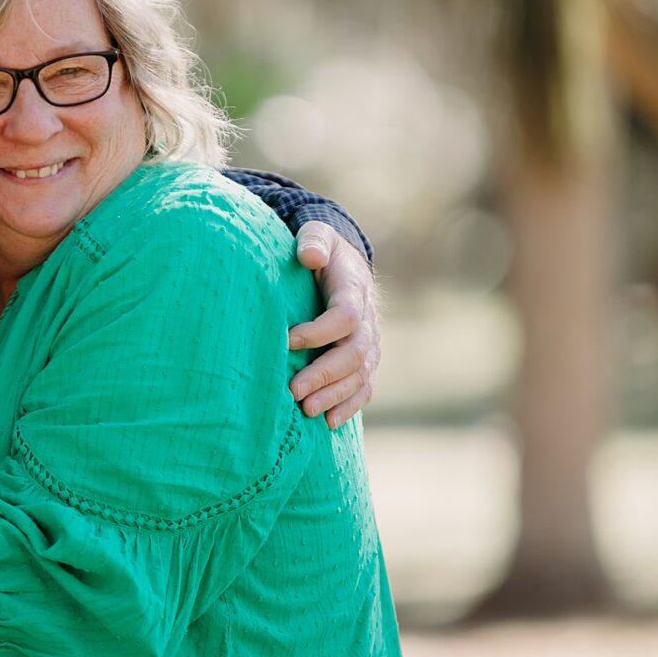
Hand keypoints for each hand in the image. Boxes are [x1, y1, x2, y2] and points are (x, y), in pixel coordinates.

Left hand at [287, 222, 379, 428]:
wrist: (343, 265)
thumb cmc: (321, 250)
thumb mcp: (317, 234)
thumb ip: (313, 241)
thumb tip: (308, 255)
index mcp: (354, 291)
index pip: (345, 318)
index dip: (319, 332)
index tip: (287, 341)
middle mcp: (367, 321)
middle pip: (354, 354)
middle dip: (324, 375)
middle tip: (293, 391)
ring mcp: (370, 343)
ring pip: (360, 376)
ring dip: (334, 395)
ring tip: (306, 410)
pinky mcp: (366, 361)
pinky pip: (365, 388)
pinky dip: (349, 406)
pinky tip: (328, 422)